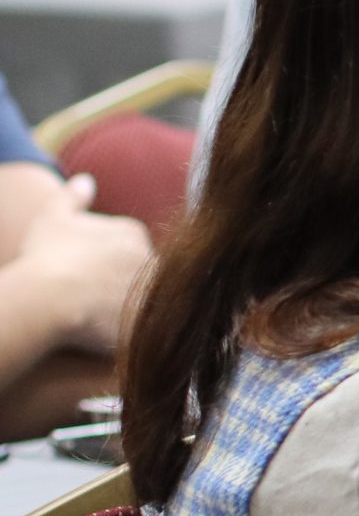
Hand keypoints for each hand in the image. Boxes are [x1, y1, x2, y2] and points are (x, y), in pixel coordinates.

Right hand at [10, 174, 150, 353]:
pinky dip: (132, 331)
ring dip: (128, 307)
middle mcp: (153, 258)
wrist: (48, 298)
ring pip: (145, 300)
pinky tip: (108, 336)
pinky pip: (148, 329)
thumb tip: (86, 180)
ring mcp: (155, 291)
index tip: (84, 276)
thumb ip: (71, 197)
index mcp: (133, 234)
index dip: (104, 264)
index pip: (128, 248)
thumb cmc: (46, 257)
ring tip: (97, 319)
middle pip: (139, 274)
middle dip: (119, 284)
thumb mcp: (53, 218)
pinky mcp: (153, 322)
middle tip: (89, 299)